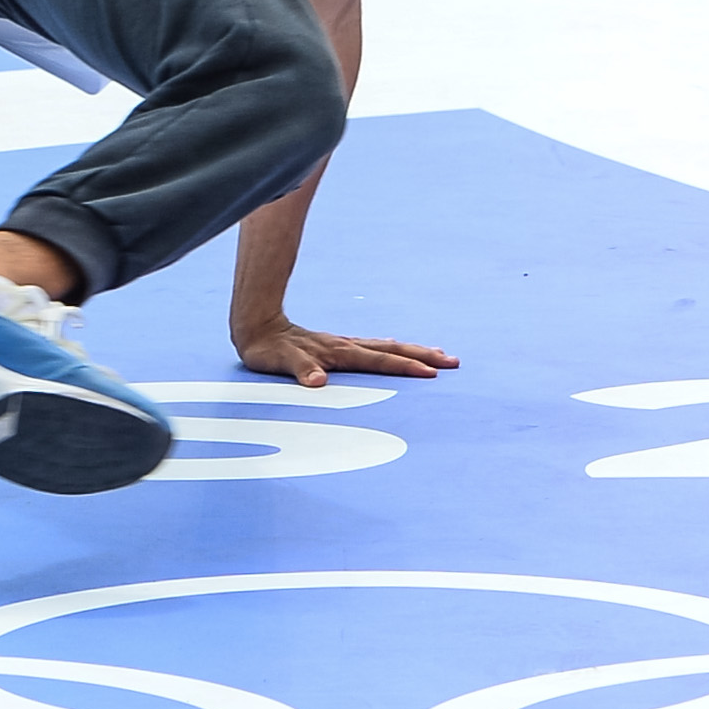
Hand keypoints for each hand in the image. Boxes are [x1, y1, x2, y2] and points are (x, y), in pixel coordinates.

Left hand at [232, 318, 460, 386]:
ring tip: (440, 355)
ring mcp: (344, 345)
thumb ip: (299, 370)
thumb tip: (317, 382)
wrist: (255, 325)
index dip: (405, 367)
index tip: (431, 373)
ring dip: (415, 351)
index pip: (378, 361)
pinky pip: (375, 349)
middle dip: (423, 356)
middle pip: (392, 350)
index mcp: (337, 352)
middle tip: (453, 361)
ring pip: (387, 347)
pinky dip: (394, 351)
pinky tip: (400, 352)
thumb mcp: (278, 362)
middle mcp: (346, 346)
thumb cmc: (266, 349)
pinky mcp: (339, 347)